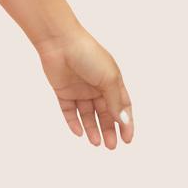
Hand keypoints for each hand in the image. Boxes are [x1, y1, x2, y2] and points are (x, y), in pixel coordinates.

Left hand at [35, 27, 133, 148]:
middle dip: (109, 129)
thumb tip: (125, 121)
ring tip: (97, 143)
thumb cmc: (88, 54)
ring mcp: (79, 89)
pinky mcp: (63, 91)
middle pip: (105, 113)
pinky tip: (79, 133)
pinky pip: (69, 110)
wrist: (59, 42)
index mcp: (111, 80)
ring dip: (93, 129)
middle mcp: (96, 86)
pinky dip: (74, 122)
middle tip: (111, 146)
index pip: (122, 106)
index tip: (128, 139)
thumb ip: (116, 101)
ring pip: (88, 114)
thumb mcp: (108, 78)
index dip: (126, 122)